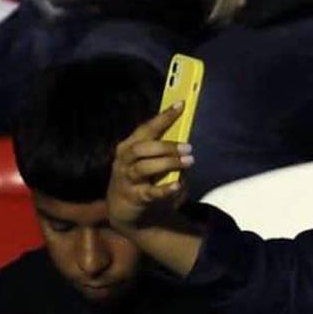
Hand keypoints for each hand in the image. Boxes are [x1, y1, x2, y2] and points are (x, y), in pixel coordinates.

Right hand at [108, 105, 192, 232]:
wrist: (124, 210)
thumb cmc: (141, 179)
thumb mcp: (149, 161)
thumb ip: (164, 151)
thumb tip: (185, 141)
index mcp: (130, 146)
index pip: (146, 128)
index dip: (163, 116)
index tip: (181, 104)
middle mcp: (125, 160)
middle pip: (142, 148)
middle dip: (166, 146)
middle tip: (188, 147)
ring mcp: (127, 179)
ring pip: (144, 167)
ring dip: (168, 163)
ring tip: (188, 162)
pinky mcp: (134, 197)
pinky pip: (150, 192)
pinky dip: (165, 189)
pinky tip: (178, 185)